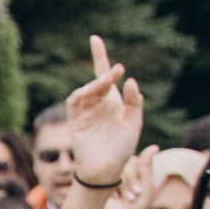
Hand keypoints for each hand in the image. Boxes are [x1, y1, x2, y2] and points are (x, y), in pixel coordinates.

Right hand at [57, 40, 143, 185]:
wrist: (107, 170)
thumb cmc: (123, 148)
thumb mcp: (134, 124)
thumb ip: (134, 103)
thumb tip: (130, 81)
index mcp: (113, 101)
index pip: (106, 75)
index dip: (100, 57)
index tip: (94, 39)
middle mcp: (98, 103)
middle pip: (96, 80)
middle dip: (104, 73)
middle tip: (116, 70)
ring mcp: (86, 111)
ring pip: (86, 90)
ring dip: (95, 84)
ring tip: (105, 84)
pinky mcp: (76, 120)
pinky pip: (75, 102)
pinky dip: (81, 94)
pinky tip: (90, 92)